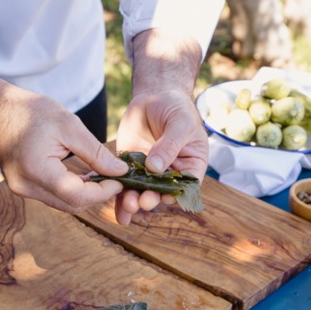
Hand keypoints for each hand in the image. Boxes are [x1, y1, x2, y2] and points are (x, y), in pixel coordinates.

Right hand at [0, 86, 128, 212]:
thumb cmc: (31, 112)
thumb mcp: (69, 125)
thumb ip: (95, 153)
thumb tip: (120, 172)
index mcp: (36, 171)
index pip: (78, 196)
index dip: (104, 191)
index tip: (122, 179)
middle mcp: (26, 187)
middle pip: (72, 204)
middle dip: (97, 195)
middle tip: (116, 178)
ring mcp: (22, 190)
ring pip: (63, 203)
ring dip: (85, 193)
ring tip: (102, 175)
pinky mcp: (23, 187)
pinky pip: (53, 196)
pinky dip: (71, 189)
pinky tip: (84, 175)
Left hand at [113, 86, 207, 224]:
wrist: (154, 95)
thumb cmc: (176, 107)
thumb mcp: (180, 123)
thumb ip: (170, 145)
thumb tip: (155, 168)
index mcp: (190, 166)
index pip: (186, 186)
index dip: (176, 194)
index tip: (165, 197)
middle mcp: (170, 173)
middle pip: (162, 193)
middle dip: (152, 199)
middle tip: (143, 201)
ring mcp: (149, 172)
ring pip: (142, 192)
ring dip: (135, 202)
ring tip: (128, 206)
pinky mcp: (129, 167)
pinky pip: (125, 185)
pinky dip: (120, 198)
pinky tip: (119, 214)